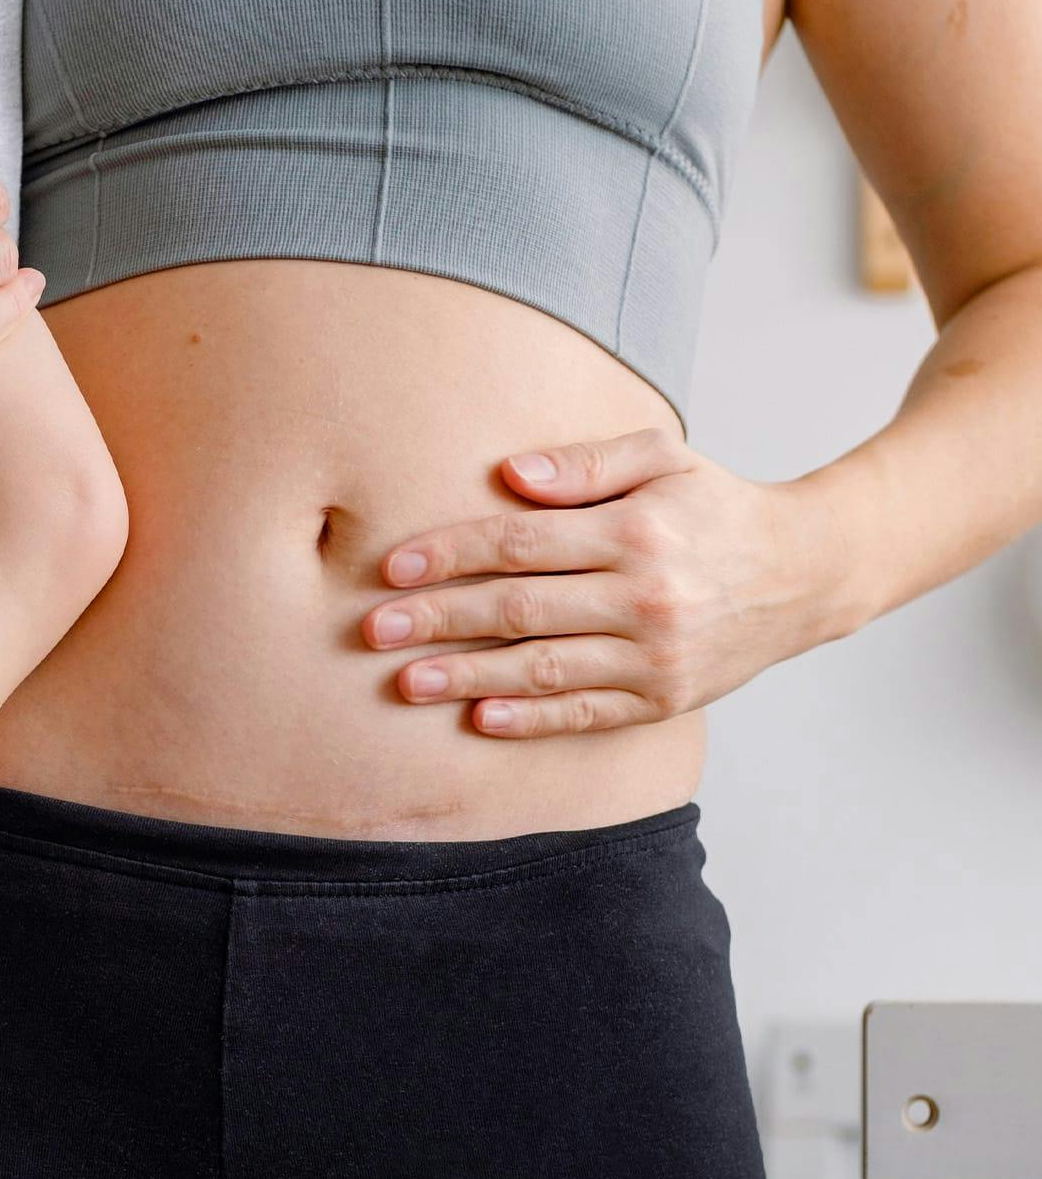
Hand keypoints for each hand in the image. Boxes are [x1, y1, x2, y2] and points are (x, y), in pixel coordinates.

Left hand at [360, 426, 851, 737]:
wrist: (805, 573)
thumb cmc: (715, 507)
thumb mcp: (663, 458)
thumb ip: (585, 464)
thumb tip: (508, 474)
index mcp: (636, 530)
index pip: (520, 544)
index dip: (450, 555)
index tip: (392, 568)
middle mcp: (644, 597)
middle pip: (518, 610)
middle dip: (439, 620)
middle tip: (374, 629)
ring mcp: (654, 656)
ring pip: (542, 669)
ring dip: (467, 677)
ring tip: (406, 680)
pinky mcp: (662, 700)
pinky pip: (584, 714)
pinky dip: (530, 720)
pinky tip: (478, 718)